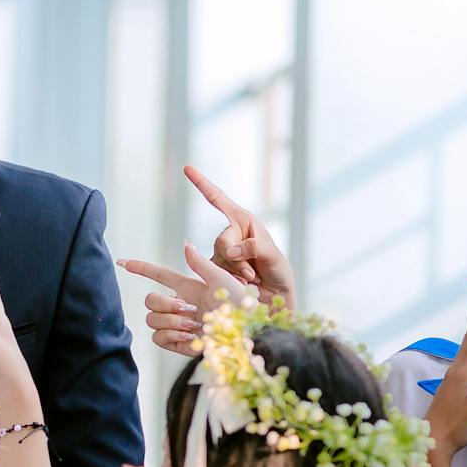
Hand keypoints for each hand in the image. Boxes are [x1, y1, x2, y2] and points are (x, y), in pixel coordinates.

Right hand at [119, 242, 259, 354]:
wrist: (247, 333)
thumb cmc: (241, 305)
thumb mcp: (222, 279)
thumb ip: (200, 264)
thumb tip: (184, 244)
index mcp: (189, 289)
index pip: (158, 276)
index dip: (140, 268)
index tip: (122, 261)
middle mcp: (181, 307)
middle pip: (149, 300)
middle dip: (163, 304)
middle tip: (186, 309)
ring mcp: (178, 326)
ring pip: (152, 319)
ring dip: (171, 321)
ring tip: (194, 325)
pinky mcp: (179, 344)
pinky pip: (158, 338)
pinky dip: (172, 335)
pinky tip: (190, 336)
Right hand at [185, 166, 294, 307]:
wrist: (275, 298)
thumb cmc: (279, 273)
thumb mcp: (274, 257)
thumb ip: (254, 248)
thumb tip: (231, 249)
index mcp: (244, 221)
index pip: (218, 199)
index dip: (202, 184)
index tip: (187, 168)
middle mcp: (231, 233)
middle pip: (221, 241)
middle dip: (236, 259)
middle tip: (252, 273)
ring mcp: (222, 252)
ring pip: (217, 259)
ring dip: (235, 272)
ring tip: (251, 279)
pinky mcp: (215, 269)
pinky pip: (212, 271)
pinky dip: (228, 279)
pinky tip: (242, 284)